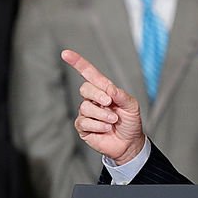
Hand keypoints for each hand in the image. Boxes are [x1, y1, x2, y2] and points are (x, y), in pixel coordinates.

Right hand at [62, 49, 145, 164]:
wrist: (129, 143)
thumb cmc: (130, 122)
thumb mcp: (131, 105)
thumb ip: (120, 95)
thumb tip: (108, 88)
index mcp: (104, 90)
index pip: (89, 73)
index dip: (77, 63)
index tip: (65, 53)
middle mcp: (93, 99)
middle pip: (85, 88)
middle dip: (97, 95)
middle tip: (109, 103)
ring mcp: (87, 113)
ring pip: (85, 107)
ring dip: (102, 115)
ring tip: (113, 121)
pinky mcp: (83, 127)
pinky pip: (84, 122)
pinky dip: (98, 125)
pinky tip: (106, 129)